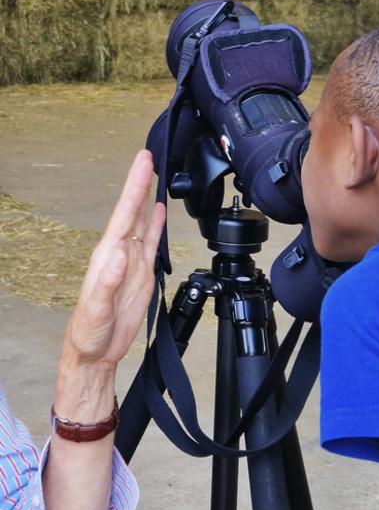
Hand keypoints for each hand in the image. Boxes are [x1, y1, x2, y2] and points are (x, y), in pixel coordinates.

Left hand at [60, 150, 164, 373]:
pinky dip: (155, 224)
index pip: (123, 213)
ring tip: (154, 174)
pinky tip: (159, 210)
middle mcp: (119, 253)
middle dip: (140, 183)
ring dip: (147, 197)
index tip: (143, 164)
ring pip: (141, 221)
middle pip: (132, 210)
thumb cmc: (89, 332)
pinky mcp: (142, 274)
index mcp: (108, 256)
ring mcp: (131, 262)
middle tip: (148, 157)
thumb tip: (120, 253)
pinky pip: (150, 242)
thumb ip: (108, 282)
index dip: (134, 187)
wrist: (96, 353)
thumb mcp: (96, 309)